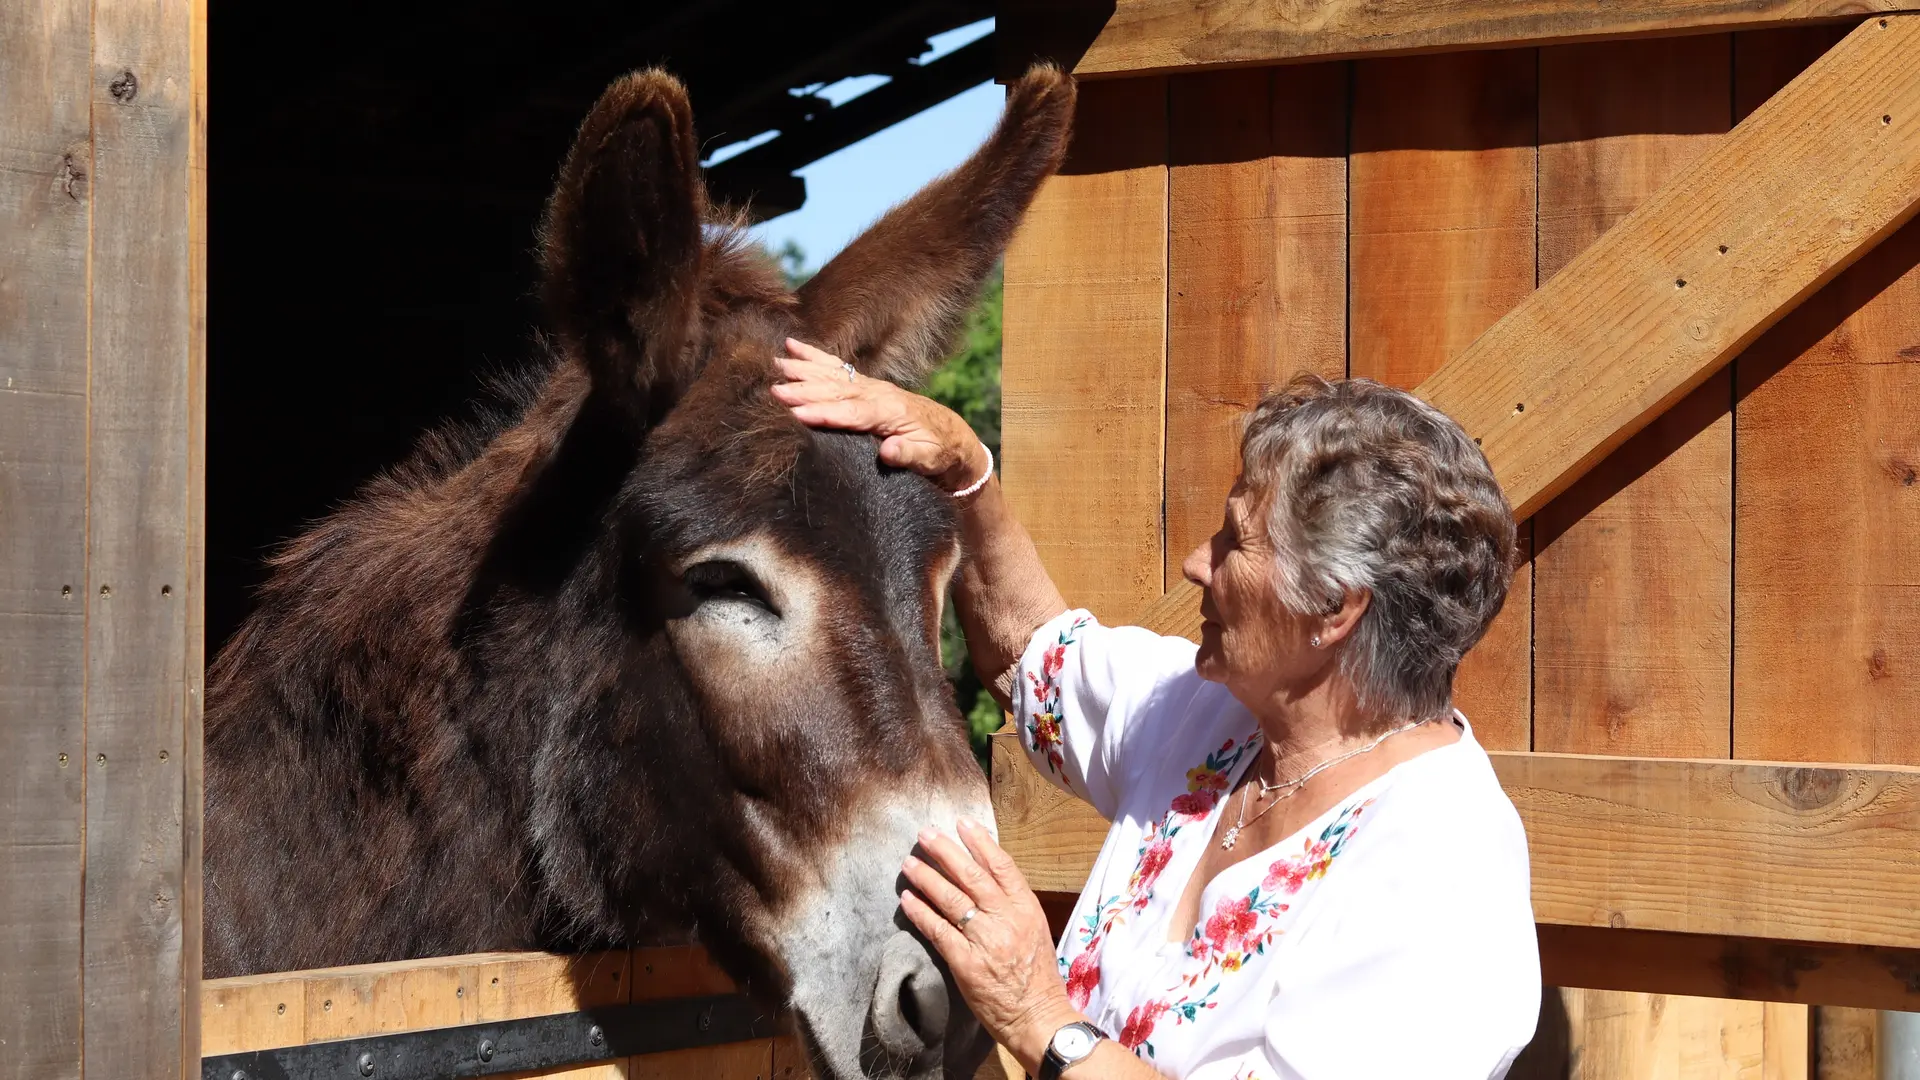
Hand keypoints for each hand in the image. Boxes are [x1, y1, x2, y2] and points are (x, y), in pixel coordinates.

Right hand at [771, 338, 990, 493]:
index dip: (825, 413)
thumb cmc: (939, 453)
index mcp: (891, 413)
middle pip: (836, 391)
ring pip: (832, 376)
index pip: (852, 413)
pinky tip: (792, 347)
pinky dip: (814, 357)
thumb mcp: (930, 460)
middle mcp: (878, 394)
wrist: (952, 436)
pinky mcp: (865, 385)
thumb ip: (910, 455)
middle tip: (773, 390)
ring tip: (774, 365)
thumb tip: (889, 451)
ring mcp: (870, 386)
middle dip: (804, 390)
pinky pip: (836, 368)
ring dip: (802, 370)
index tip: (797, 412)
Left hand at [900, 818, 1082, 1067]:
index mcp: (1026, 907)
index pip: (1001, 865)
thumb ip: (1012, 902)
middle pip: (971, 876)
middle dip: (945, 851)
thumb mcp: (1034, 928)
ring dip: (926, 878)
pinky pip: (938, 930)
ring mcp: (985, 940)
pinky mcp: (965, 962)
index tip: (961, 823)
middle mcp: (1006, 918)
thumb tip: (986, 874)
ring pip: (951, 899)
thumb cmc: (1036, 974)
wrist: (1037, 1015)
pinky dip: (921, 912)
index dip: (980, 842)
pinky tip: (907, 900)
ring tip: (909, 863)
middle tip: (925, 834)